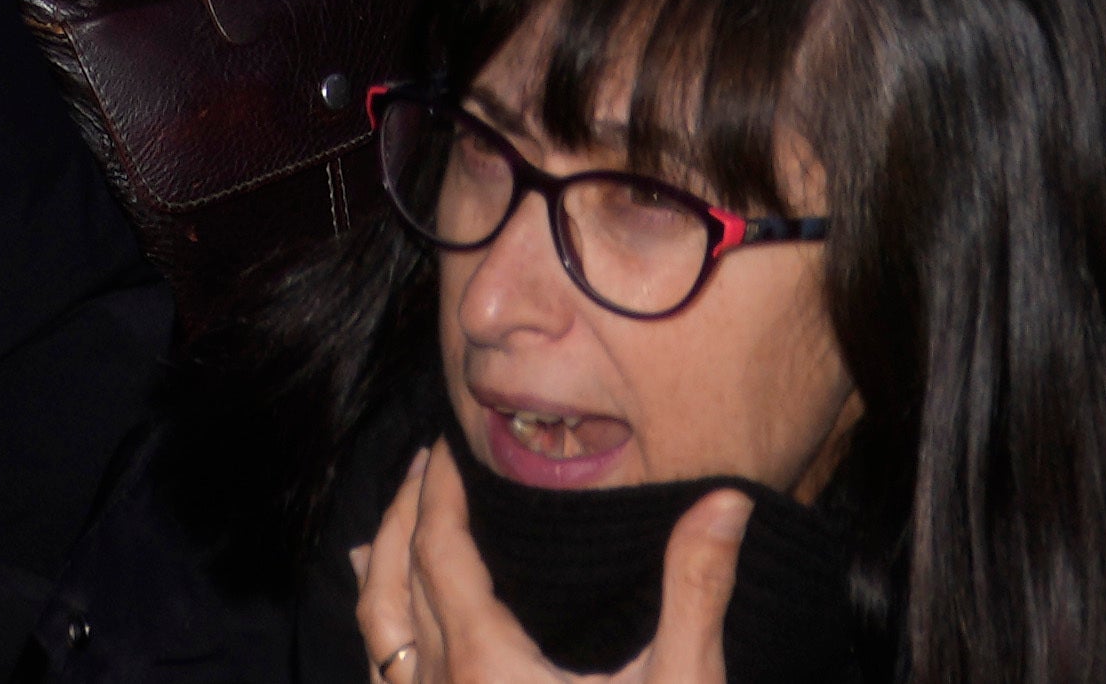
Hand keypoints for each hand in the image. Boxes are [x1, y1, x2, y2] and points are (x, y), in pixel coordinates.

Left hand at [353, 444, 755, 680]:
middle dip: (406, 515)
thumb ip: (695, 594)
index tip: (448, 445)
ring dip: (382, 574)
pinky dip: (382, 639)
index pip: (438, 552)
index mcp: (485, 667)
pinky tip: (399, 641)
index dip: (438, 492)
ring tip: (389, 531)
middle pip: (394, 583)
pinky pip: (385, 683)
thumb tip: (729, 501)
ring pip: (376, 637)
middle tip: (425, 465)